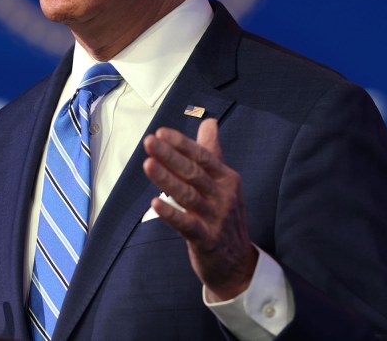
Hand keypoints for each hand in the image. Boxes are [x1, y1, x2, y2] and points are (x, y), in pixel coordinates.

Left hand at [143, 117, 257, 299]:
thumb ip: (213, 153)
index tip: (160, 133)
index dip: (181, 144)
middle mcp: (224, 196)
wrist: (238, 264)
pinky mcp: (207, 240)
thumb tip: (209, 122)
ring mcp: (217, 218)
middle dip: (170, 156)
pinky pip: (187, 225)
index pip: (203, 156)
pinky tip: (154, 204)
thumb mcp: (224, 184)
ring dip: (167, 179)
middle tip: (149, 142)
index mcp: (228, 179)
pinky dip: (171, 214)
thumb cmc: (225, 217)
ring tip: (148, 164)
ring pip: (188, 195)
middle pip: (193, 172)